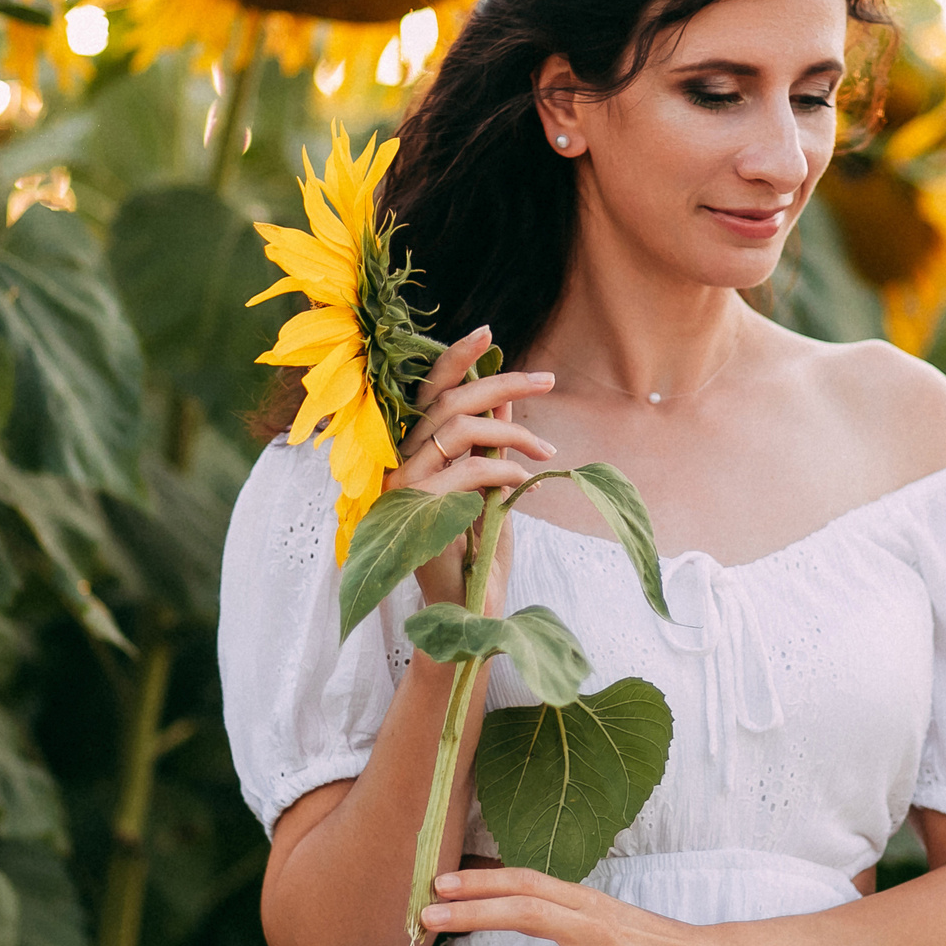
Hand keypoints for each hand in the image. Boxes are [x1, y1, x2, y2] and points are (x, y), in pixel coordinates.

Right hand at [389, 326, 556, 610]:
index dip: (455, 359)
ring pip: (459, 428)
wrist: (468, 612)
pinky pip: (468, 469)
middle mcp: (397, 461)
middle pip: (449, 400)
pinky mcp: (416, 509)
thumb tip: (503, 398)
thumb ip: (489, 443)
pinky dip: (502, 468)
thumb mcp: (488, 486)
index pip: (427, 391)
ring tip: (546, 450)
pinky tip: (523, 479)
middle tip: (548, 379)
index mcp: (411, 450)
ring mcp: (402, 485)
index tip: (489, 333)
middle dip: (502, 383)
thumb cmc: (476, 550)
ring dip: (513, 431)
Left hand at [417, 867, 748, 945]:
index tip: (442, 881)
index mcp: (592, 903)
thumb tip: (519, 904)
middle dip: (470, 914)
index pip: (529, 881)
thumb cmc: (663, 945)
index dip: (483, 879)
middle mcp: (595, 929)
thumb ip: (571, 911)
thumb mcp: (615, 915)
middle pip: (523, 913)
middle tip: (424, 919)